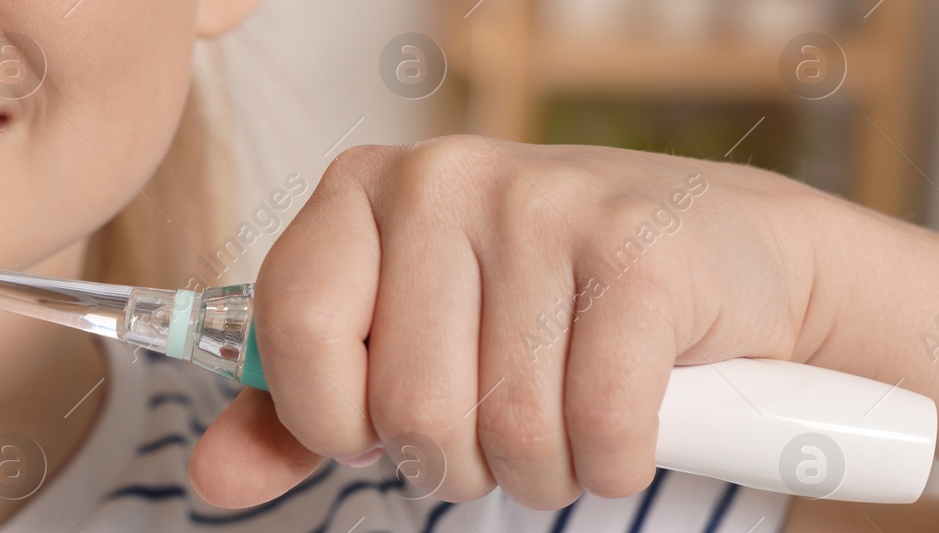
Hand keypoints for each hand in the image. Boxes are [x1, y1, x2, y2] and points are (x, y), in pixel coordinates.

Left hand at [189, 136, 837, 508]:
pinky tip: (620, 424)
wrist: (727, 255)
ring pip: (505, 428)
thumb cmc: (545, 302)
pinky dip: (611, 461)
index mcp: (363, 189)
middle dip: (454, 459)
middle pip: (406, 404)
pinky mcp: (638, 252)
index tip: (375, 424)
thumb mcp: (404, 337)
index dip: (330, 415)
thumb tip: (211, 478)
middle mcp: (443, 178)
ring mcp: (544, 204)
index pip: (290, 327)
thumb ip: (299, 407)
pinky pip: (596, 427)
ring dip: (539, 468)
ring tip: (559, 421)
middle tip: (493, 428)